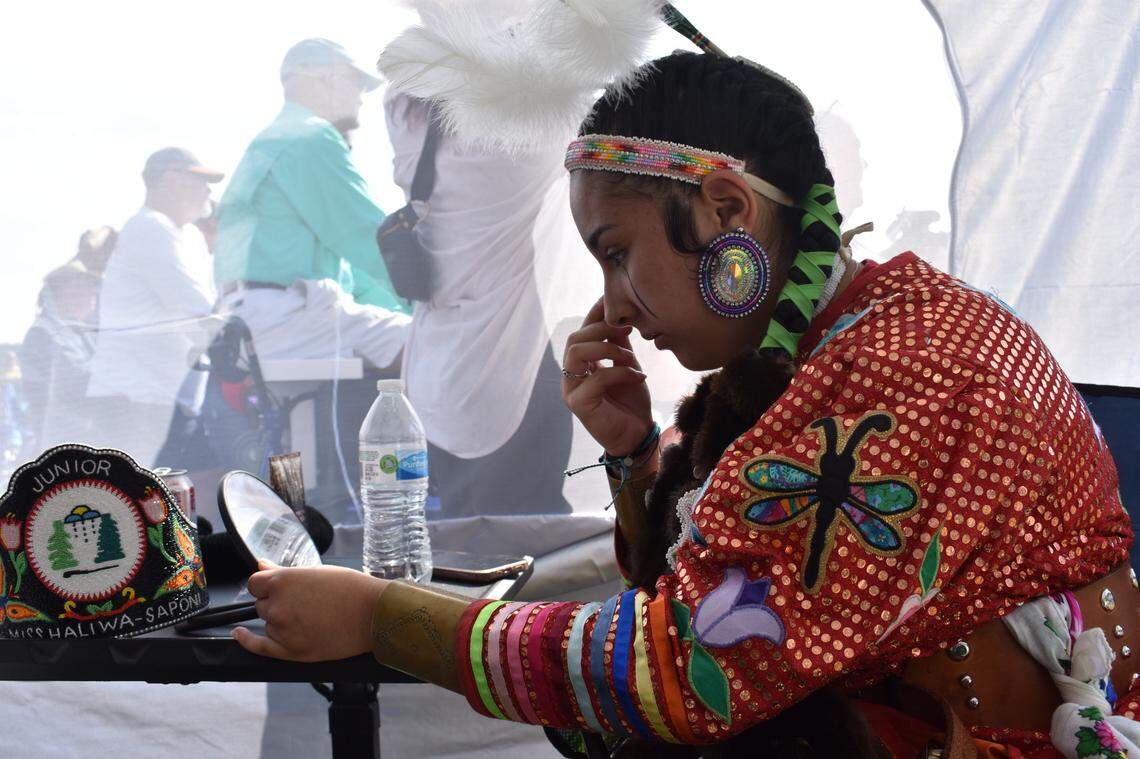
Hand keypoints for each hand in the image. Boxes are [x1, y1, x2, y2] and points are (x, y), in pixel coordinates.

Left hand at [232, 562, 386, 661]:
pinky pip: (260, 647)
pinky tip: (240, 634)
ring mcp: (282, 630)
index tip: (277, 589)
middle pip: (261, 605)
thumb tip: (260, 565)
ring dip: (280, 621)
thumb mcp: (316, 571)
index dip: (267, 585)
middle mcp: (277, 606)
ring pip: (268, 624)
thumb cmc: (350, 588)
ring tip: (310, 618)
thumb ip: (281, 572)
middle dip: (276, 603)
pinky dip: (247, 641)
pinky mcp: (291, 651)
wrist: (373, 614)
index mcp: (282, 582)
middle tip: (303, 603)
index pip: (255, 583)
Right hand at [562, 298, 652, 455]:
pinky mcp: (579, 404)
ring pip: (577, 353)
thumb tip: (620, 315)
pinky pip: (596, 378)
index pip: (582, 331)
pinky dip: (620, 372)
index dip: (595, 314)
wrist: (638, 434)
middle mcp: (571, 375)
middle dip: (602, 329)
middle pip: (575, 339)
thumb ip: (620, 343)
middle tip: (628, 329)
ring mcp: (571, 390)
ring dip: (608, 348)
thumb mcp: (628, 365)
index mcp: (581, 364)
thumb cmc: (631, 402)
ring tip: (631, 357)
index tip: (611, 299)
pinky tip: (639, 376)